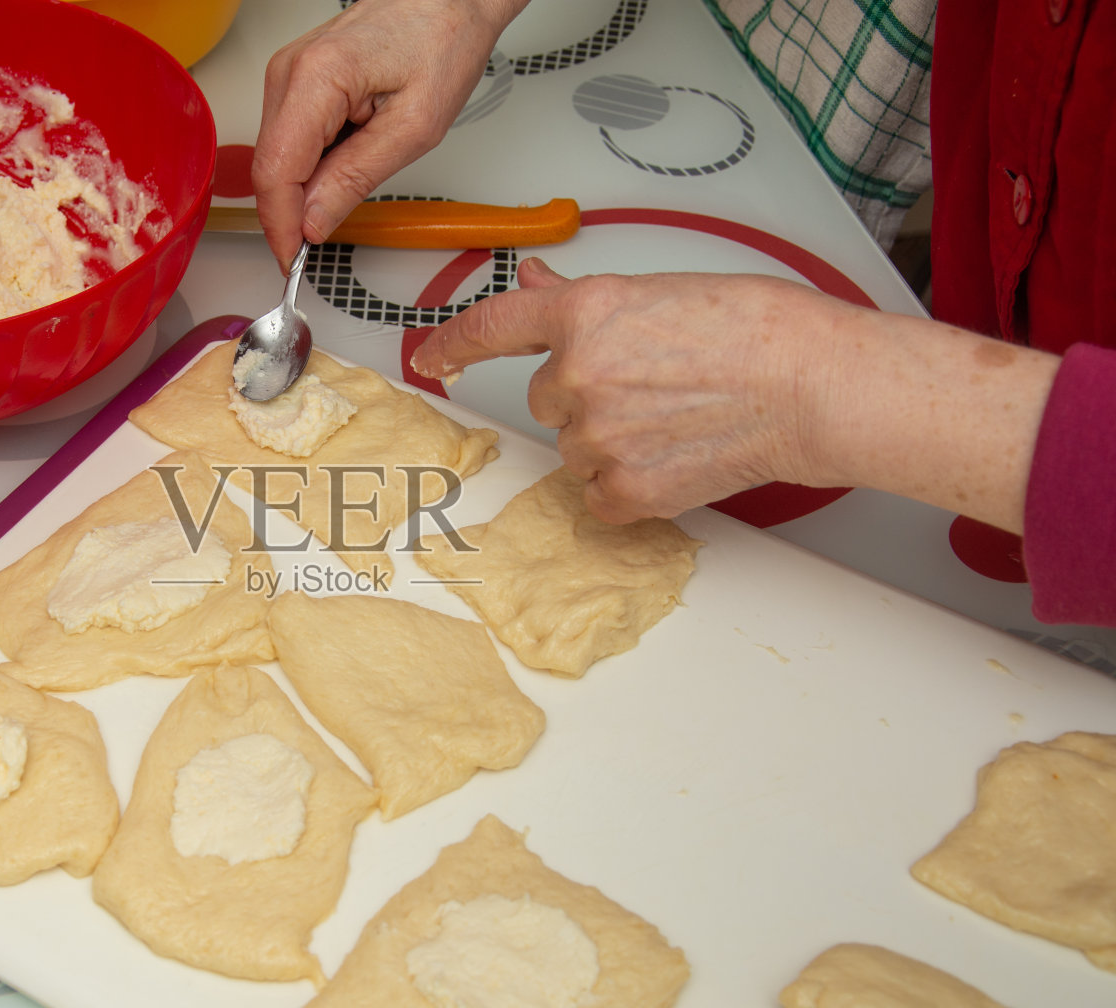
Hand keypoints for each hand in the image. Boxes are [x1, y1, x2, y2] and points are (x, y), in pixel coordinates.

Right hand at [253, 0, 527, 270]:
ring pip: (278, 156)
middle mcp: (290, 72)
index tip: (293, 260)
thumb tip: (313, 222)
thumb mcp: (413, 128)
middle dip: (292, 211)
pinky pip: (290, 138)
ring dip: (306, 185)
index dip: (281, 226)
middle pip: (270, 166)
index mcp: (316, 79)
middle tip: (326, 237)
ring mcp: (288, 73)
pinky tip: (350, 153)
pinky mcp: (296, 79)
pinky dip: (312, 163)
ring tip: (360, 170)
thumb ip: (356, 178)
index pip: (276, 172)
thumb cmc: (441, 42)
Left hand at [411, 259, 1057, 531]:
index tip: (429, 357)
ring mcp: (598, 437)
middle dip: (589, 392)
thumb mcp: (657, 290)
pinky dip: (631, 484)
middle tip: (655, 381)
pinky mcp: (624, 491)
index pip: (493, 327)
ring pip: (576, 447)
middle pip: (548, 397)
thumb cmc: (754, 329)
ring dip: (612, 438)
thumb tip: (534, 279)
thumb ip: (581, 297)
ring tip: (679, 415)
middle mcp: (578, 375)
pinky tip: (677, 454)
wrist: (809, 385)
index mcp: (584, 315)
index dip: (452, 344)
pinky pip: (600, 496)